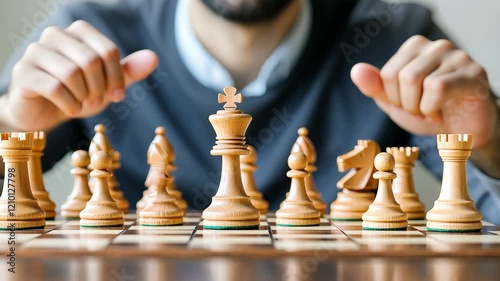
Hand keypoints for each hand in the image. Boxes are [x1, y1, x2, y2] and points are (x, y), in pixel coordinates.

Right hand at [1, 20, 158, 130]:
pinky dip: (69, 104)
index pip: (108, 50)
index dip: (117, 77)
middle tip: (98, 101)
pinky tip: (72, 109)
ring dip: (84, 96)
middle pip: (91, 60)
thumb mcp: (108, 84)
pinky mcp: (23, 72)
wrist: (45, 112)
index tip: (118, 95)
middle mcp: (55, 35)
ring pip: (71, 73)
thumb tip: (153, 57)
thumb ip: (129, 71)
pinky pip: (53, 87)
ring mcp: (35, 52)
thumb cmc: (79, 93)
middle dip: (100, 88)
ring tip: (84, 104)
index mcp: (79, 32)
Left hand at [350, 35, 497, 148]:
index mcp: (415, 47)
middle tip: (422, 109)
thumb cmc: (428, 112)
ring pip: (417, 80)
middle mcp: (437, 45)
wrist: (461, 133)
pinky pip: (437, 88)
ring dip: (419, 107)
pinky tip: (442, 112)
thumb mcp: (394, 102)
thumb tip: (356, 71)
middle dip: (406, 103)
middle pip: (401, 76)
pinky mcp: (473, 73)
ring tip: (432, 109)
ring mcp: (458, 57)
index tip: (409, 103)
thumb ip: (374, 87)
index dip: (392, 97)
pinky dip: (432, 108)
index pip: (386, 73)